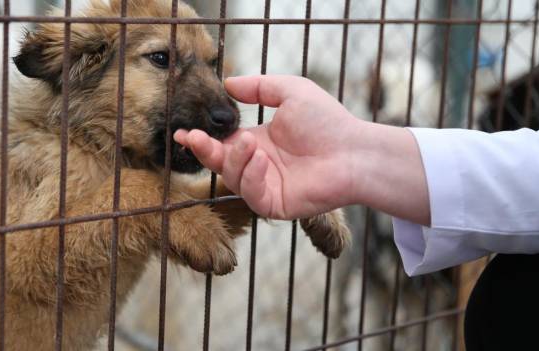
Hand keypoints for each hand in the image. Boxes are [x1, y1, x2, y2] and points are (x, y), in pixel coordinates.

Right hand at [174, 75, 429, 224]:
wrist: (355, 151)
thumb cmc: (329, 122)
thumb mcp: (290, 91)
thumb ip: (258, 87)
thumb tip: (228, 82)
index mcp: (257, 143)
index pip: (221, 143)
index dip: (201, 139)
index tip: (183, 131)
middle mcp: (257, 166)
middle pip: (219, 163)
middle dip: (203, 151)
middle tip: (192, 137)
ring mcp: (265, 186)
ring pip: (232, 177)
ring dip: (235, 160)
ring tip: (249, 143)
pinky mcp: (274, 204)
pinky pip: (250, 195)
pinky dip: (250, 177)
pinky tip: (262, 160)